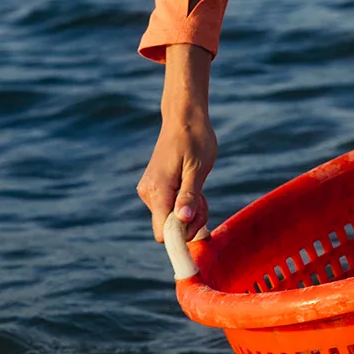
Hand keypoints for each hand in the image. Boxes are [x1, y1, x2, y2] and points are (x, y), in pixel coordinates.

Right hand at [136, 44, 215, 242]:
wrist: (184, 117)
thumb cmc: (195, 139)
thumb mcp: (198, 168)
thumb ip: (190, 195)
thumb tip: (182, 221)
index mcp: (157, 191)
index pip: (163, 233)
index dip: (182, 237)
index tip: (201, 228)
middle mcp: (148, 194)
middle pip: (170, 228)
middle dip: (191, 220)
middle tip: (204, 198)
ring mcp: (150, 191)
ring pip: (172, 219)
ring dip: (190, 210)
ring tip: (200, 187)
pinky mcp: (155, 188)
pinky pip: (171, 208)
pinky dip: (185, 203)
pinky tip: (192, 185)